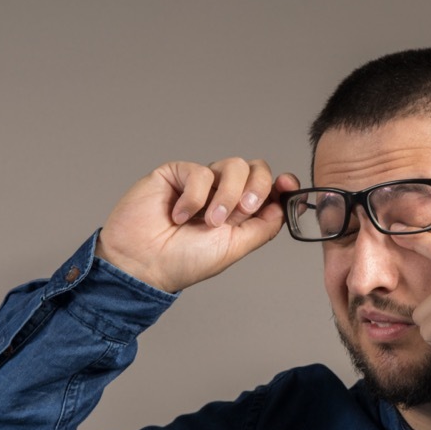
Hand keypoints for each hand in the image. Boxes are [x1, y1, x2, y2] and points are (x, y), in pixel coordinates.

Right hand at [95, 159, 298, 292]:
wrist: (143, 264)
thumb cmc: (183, 261)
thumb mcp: (233, 248)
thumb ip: (263, 227)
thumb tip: (285, 206)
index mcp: (239, 212)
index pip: (268, 187)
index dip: (281, 183)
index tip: (287, 186)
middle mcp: (222, 193)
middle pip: (256, 169)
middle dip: (257, 187)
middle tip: (242, 211)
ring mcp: (201, 182)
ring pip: (234, 165)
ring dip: (227, 195)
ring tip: (209, 220)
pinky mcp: (176, 173)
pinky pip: (200, 172)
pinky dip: (194, 198)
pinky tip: (178, 215)